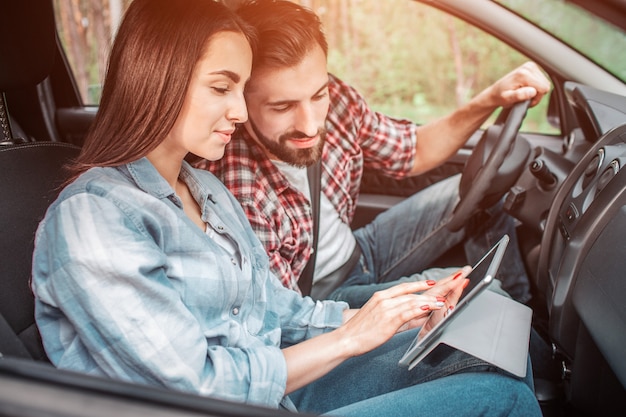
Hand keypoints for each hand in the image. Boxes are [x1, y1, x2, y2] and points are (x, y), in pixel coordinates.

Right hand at [338, 267, 470, 356]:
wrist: (346, 338)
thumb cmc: (364, 331)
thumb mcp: (384, 319)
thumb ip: (403, 316)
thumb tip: (421, 314)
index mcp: (384, 296)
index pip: (409, 286)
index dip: (427, 282)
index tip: (441, 279)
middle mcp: (386, 298)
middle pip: (416, 289)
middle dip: (438, 284)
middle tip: (456, 277)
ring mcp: (387, 307)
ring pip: (414, 299)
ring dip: (433, 298)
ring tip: (449, 296)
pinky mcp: (388, 318)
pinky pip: (409, 311)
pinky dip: (422, 308)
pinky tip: (433, 306)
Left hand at [489, 61, 550, 107]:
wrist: (495, 92)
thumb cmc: (501, 96)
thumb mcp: (507, 99)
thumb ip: (520, 95)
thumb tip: (532, 91)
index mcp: (524, 74)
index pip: (543, 88)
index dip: (537, 98)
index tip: (526, 100)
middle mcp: (529, 67)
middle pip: (545, 85)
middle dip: (537, 94)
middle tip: (524, 97)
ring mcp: (531, 66)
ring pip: (545, 83)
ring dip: (536, 91)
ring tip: (524, 93)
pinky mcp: (532, 67)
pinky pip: (542, 80)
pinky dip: (536, 87)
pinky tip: (526, 89)